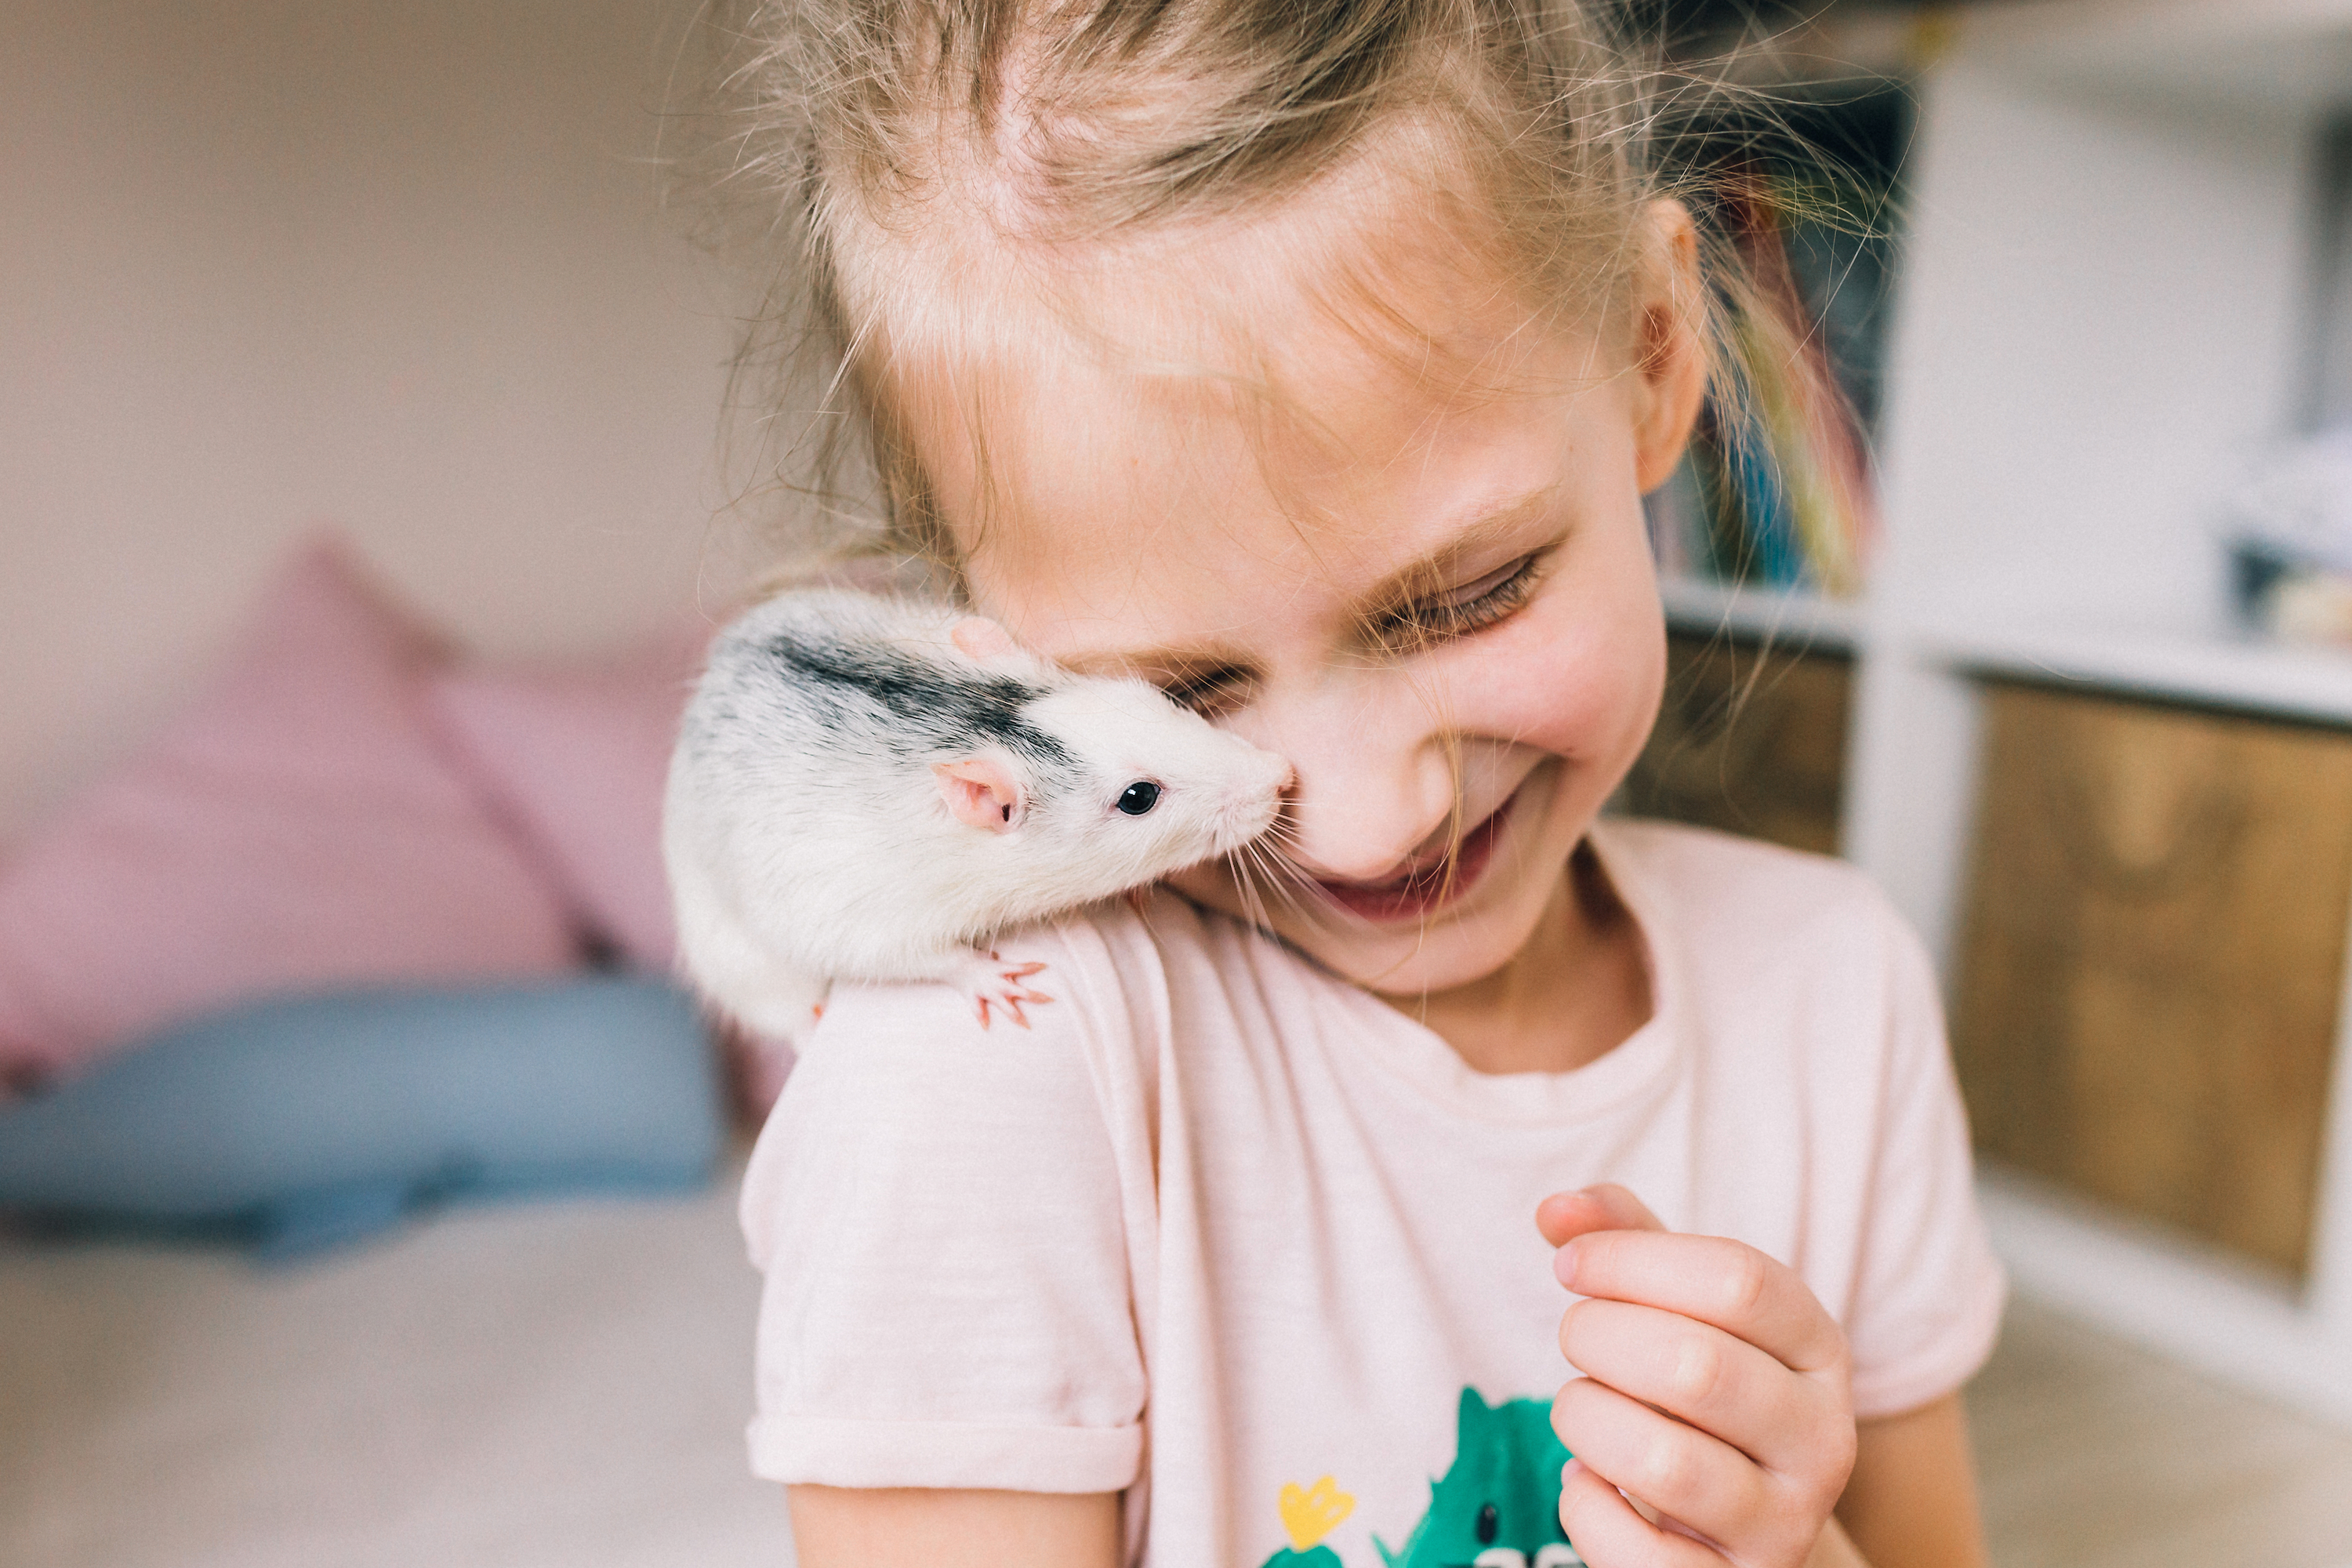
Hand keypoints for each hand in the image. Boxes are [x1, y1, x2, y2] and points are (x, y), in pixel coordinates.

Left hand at [1537, 1186, 1857, 1567]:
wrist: (1735, 1526)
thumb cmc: (1694, 1393)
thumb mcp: (1679, 1305)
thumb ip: (1622, 1238)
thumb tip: (1553, 1207)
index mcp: (1819, 1349)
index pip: (1738, 1280)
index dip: (1630, 1259)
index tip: (1570, 1264)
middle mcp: (1822, 1439)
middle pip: (1696, 1366)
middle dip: (1597, 1337)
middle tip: (1575, 1338)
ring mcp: (1785, 1524)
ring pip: (1663, 1465)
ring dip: (1586, 1418)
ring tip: (1581, 1407)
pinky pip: (1633, 1549)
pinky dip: (1582, 1504)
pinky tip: (1588, 1481)